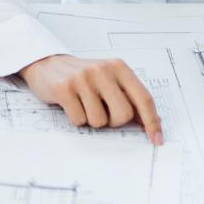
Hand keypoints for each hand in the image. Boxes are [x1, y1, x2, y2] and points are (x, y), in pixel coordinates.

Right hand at [19, 54, 162, 143]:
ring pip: (99, 121)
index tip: (156, 139)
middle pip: (123, 115)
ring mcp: (83, 78)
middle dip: (113, 121)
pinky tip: (70, 104)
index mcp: (119, 67)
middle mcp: (103, 70)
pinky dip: (76, 119)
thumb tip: (146, 123)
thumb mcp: (109, 80)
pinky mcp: (64, 88)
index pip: (143, 98)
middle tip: (101, 111)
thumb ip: (127, 97)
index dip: (152, 121)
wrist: (47, 64)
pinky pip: (79, 120)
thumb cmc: (83, 77)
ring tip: (83, 104)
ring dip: (91, 120)